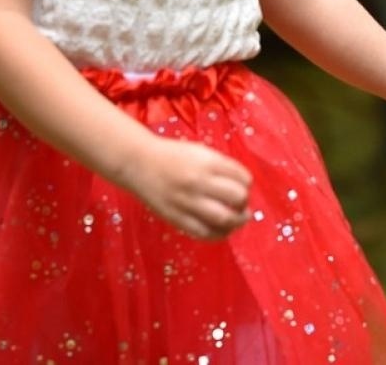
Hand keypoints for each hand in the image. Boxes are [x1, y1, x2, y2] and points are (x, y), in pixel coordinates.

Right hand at [118, 137, 252, 239]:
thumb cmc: (173, 155)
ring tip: (238, 219)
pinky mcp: (177, 218)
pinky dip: (219, 234)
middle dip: (244, 202)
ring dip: (237, 221)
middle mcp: (199, 181)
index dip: (246, 183)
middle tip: (241, 203)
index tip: (243, 186)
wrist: (139, 162)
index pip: (242, 176)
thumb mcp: (200, 152)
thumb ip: (221, 166)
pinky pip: (204, 233)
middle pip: (237, 197)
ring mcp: (188, 201)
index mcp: (208, 161)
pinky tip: (223, 230)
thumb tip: (242, 185)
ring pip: (224, 218)